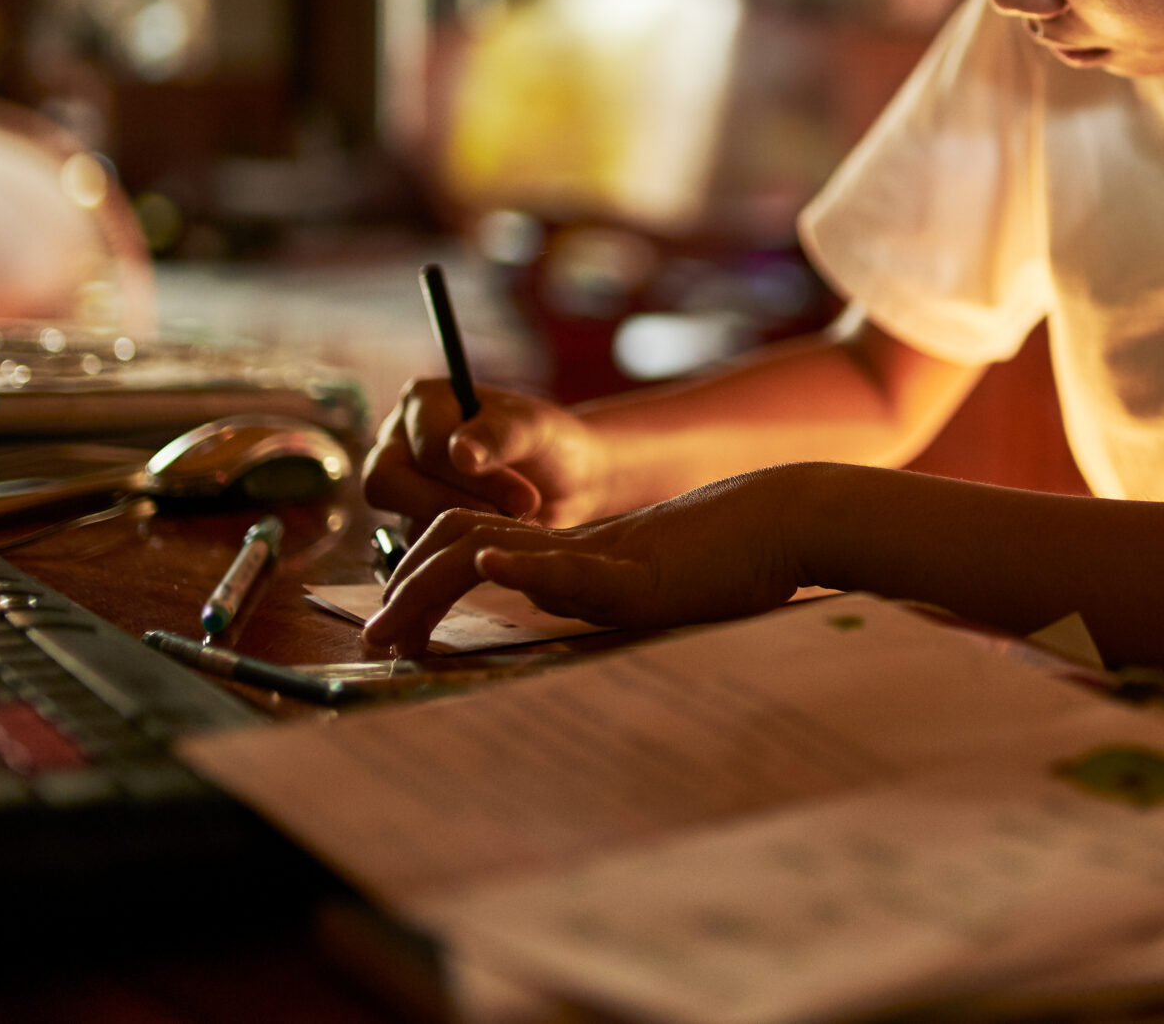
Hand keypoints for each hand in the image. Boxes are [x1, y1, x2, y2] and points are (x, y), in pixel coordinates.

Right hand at [359, 380, 616, 525]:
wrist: (568, 482)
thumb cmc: (548, 442)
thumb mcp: (534, 429)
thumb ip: (499, 435)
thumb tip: (459, 454)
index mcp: (424, 402)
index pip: (424, 444)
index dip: (471, 476)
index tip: (524, 496)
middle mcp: (399, 442)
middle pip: (386, 482)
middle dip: (451, 504)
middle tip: (510, 517)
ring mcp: (403, 487)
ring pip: (404, 520)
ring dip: (462, 529)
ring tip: (514, 526)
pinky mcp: (414, 526)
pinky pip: (421, 549)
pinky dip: (463, 550)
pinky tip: (502, 542)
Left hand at [359, 467, 813, 656]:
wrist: (790, 521)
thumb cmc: (734, 561)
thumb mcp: (654, 589)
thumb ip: (599, 595)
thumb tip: (552, 610)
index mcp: (572, 554)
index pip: (472, 544)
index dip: (421, 578)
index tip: (391, 630)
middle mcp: (573, 549)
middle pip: (460, 541)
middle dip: (405, 592)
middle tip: (373, 641)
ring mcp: (604, 559)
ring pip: (493, 547)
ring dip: (433, 583)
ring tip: (396, 623)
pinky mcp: (641, 577)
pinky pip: (573, 566)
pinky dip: (525, 563)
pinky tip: (491, 563)